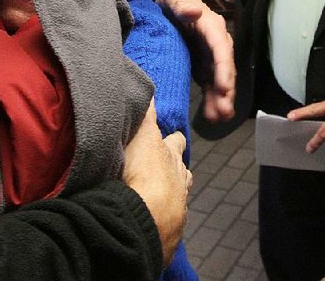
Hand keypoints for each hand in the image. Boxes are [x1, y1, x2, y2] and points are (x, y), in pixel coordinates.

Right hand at [123, 101, 191, 266]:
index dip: (174, 138)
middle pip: (183, 172)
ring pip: (178, 199)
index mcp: (171, 157)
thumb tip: (149, 91)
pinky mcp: (167, 235)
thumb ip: (145, 114)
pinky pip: (164, 225)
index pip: (176, 142)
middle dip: (175, 169)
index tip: (173, 135)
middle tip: (164, 167)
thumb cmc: (142, 174)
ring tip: (155, 196)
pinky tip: (148, 221)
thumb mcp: (142, 135)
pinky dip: (158, 221)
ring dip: (169, 196)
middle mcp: (179, 183)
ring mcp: (176, 210)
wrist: (143, 220)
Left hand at [155, 0, 234, 121]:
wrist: (165, 6)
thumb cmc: (172, 0)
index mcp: (212, 27)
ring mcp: (211, 56)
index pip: (221, 49)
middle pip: (225, 68)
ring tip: (219, 117)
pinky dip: (212, 99)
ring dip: (221, 99)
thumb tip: (195, 11)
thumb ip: (183, 5)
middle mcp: (216, 43)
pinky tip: (212, 115)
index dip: (224, 69)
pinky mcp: (204, 66)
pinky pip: (210, 85)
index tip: (224, 87)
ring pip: (220, 80)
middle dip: (226, 91)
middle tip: (224, 110)